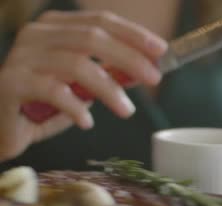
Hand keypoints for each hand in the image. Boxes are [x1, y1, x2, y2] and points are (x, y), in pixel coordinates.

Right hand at [0, 10, 166, 160]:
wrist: (2, 126)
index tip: (161, 50)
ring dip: (108, 89)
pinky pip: (53, 91)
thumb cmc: (45, 103)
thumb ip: (108, 73)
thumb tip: (147, 69)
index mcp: (55, 26)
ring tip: (126, 110)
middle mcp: (36, 34)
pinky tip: (87, 122)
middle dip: (129, 58)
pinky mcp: (11, 83)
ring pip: (76, 64)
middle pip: (92, 38)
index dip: (134, 33)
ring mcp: (21, 56)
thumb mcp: (82, 85)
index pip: (101, 20)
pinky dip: (76, 108)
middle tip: (154, 78)